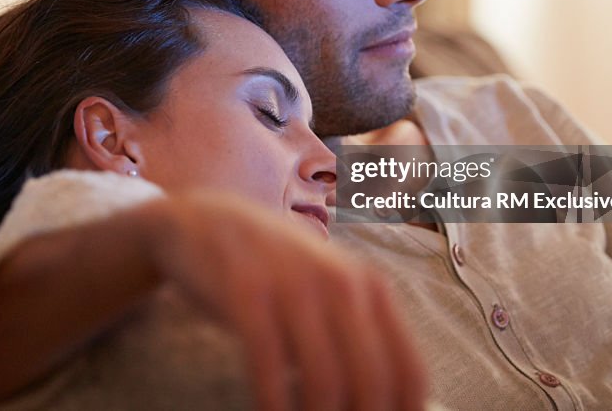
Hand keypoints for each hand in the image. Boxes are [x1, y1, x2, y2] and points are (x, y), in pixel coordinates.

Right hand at [138, 190, 427, 410]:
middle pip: (371, 382)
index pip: (409, 372)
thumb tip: (383, 406)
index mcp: (370, 286)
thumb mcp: (325, 289)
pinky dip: (272, 405)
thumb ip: (356, 336)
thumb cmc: (271, 269)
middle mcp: (341, 282)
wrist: (202, 219)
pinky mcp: (246, 291)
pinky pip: (269, 366)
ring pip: (325, 381)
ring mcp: (294, 284)